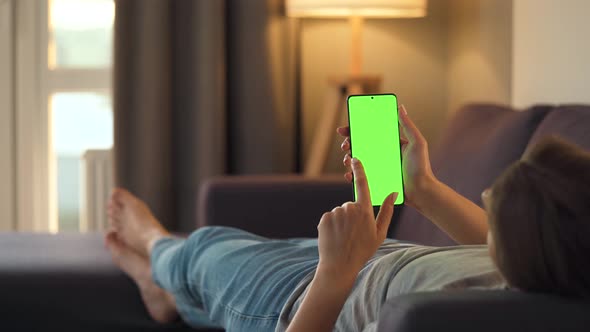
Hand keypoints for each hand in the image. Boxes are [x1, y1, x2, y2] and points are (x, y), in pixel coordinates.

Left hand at [317, 158, 397, 279]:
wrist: (339, 265)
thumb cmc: (363, 251)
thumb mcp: (379, 233)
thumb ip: (386, 211)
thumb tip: (393, 193)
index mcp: (364, 211)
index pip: (363, 184)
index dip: (359, 170)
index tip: (356, 159)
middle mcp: (349, 208)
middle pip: (351, 205)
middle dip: (353, 215)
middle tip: (354, 234)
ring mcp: (335, 213)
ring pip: (340, 212)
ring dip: (342, 222)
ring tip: (344, 238)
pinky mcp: (324, 219)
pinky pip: (330, 218)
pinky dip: (332, 225)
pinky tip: (335, 238)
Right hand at [337, 104, 434, 208]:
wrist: (421, 191)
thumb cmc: (421, 168)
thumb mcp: (417, 143)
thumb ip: (408, 125)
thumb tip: (400, 108)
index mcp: (390, 143)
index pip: (370, 133)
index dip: (357, 129)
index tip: (347, 128)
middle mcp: (382, 154)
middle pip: (361, 145)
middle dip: (349, 143)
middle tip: (345, 145)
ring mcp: (378, 167)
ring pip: (358, 161)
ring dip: (348, 159)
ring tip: (348, 160)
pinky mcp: (376, 180)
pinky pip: (361, 177)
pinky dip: (352, 175)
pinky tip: (349, 174)